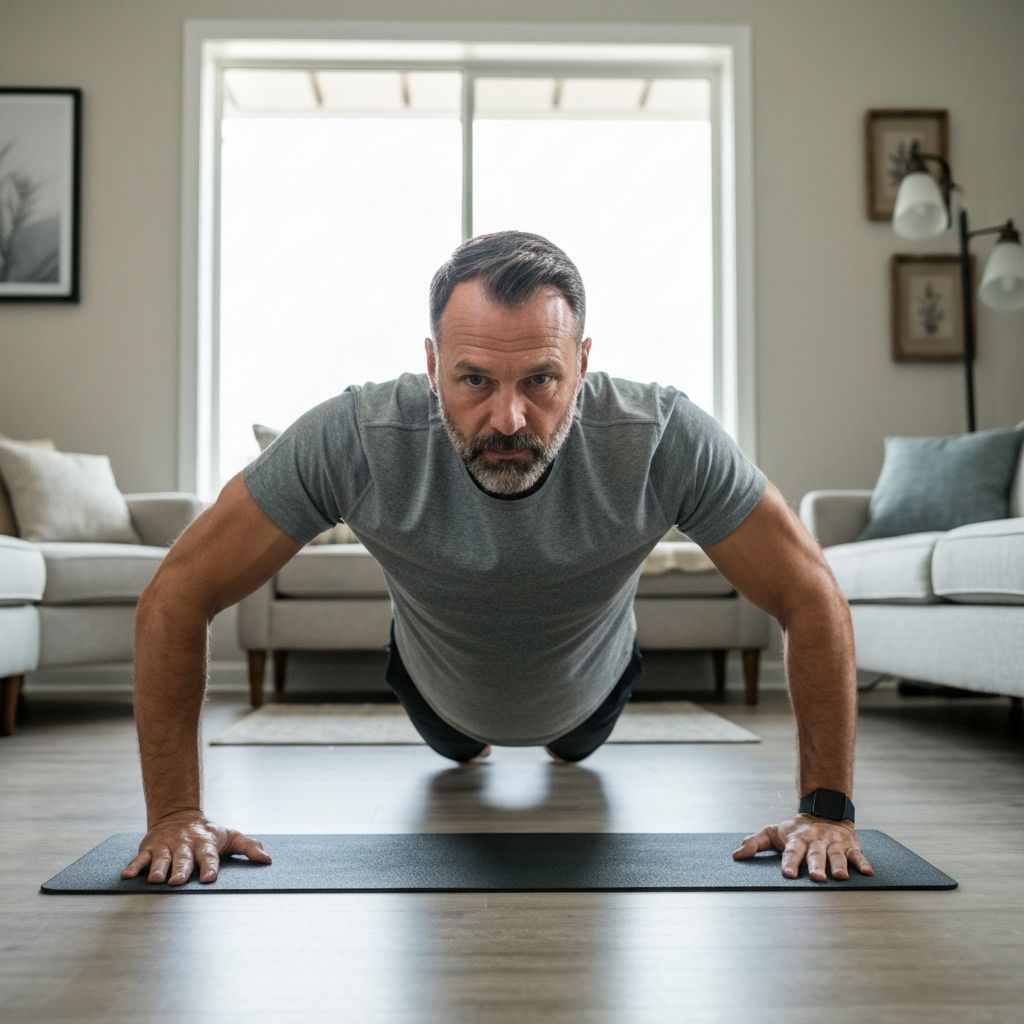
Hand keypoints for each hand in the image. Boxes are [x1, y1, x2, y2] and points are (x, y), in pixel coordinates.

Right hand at [120, 809, 271, 885]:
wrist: (179, 815)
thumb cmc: (207, 833)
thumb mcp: (230, 836)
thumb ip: (249, 847)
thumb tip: (268, 860)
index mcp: (205, 843)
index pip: (209, 856)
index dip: (210, 867)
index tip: (209, 878)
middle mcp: (185, 845)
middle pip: (183, 859)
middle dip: (181, 870)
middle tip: (179, 881)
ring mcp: (166, 846)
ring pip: (162, 859)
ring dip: (158, 869)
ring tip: (155, 879)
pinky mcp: (149, 848)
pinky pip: (140, 859)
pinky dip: (133, 867)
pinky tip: (127, 876)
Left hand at [731, 812, 874, 881]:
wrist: (824, 811)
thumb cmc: (795, 830)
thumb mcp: (773, 832)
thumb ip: (754, 843)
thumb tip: (735, 855)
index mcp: (797, 839)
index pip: (792, 851)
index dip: (789, 862)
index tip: (787, 874)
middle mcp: (816, 841)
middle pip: (816, 855)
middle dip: (816, 866)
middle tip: (817, 878)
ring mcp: (834, 843)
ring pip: (837, 855)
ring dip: (839, 866)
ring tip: (840, 877)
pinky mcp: (850, 845)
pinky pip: (858, 855)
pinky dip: (863, 863)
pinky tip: (868, 873)